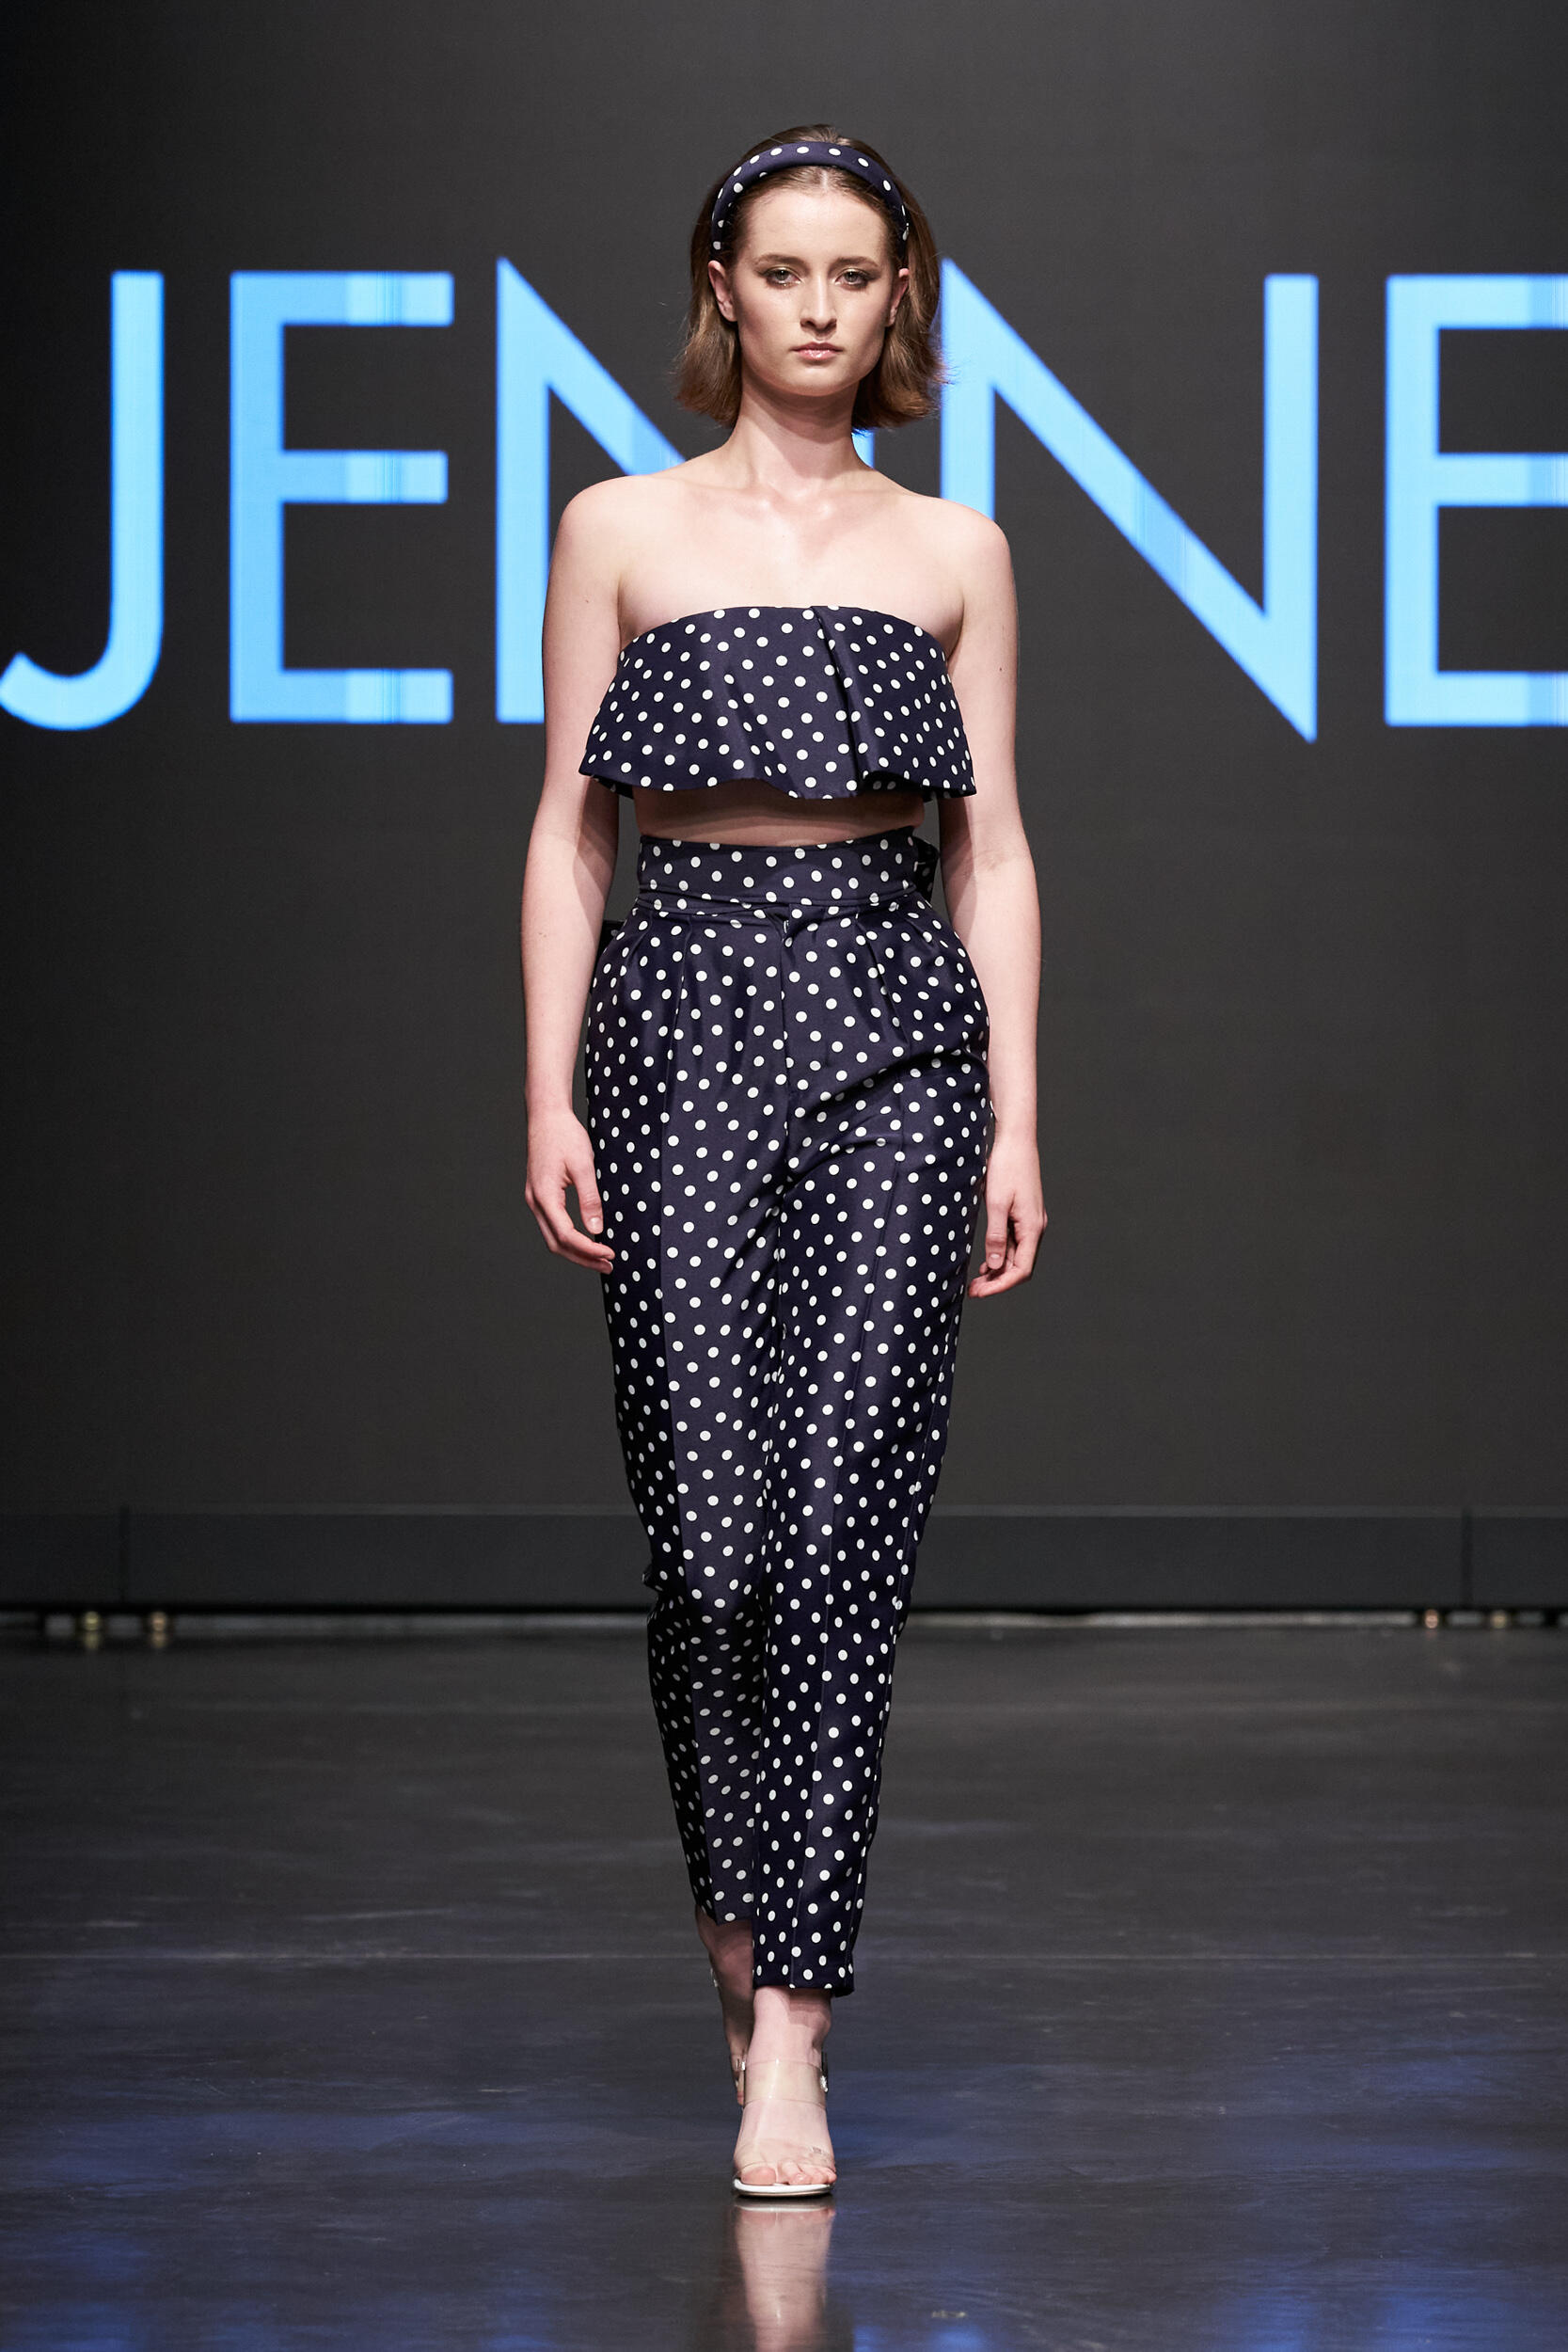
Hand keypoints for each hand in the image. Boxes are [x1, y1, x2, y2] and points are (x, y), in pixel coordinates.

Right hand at [525, 1107, 614, 1271]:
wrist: (547, 1116)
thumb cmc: (564, 1136)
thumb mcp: (583, 1165)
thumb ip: (589, 1199)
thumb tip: (596, 1229)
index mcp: (544, 1196)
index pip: (566, 1236)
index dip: (589, 1249)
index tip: (610, 1254)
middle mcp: (535, 1202)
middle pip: (556, 1244)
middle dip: (583, 1258)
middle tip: (608, 1266)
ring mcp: (535, 1200)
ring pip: (553, 1238)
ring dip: (576, 1251)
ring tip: (600, 1258)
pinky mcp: (540, 1196)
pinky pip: (553, 1226)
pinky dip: (570, 1238)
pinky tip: (587, 1239)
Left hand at [967, 1133, 1044, 1297]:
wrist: (1016, 1140)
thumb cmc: (1006, 1167)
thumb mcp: (996, 1203)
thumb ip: (996, 1235)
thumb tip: (995, 1265)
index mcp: (1032, 1227)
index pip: (1021, 1270)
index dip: (1001, 1285)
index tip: (980, 1292)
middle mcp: (1035, 1227)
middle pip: (1020, 1266)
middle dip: (997, 1281)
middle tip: (973, 1290)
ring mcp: (1030, 1221)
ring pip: (1016, 1255)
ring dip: (998, 1269)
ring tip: (976, 1279)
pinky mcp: (1023, 1213)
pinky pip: (1014, 1242)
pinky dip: (1001, 1254)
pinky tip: (986, 1260)